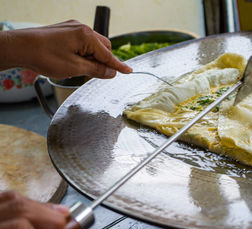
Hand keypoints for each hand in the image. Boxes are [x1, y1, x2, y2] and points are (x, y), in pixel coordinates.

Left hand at [0, 20, 131, 78]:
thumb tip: (111, 72)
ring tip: (77, 68)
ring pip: (92, 45)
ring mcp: (72, 28)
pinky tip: (71, 60)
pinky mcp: (65, 30)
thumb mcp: (74, 68)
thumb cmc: (43, 56)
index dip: (119, 65)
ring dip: (91, 57)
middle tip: (93, 74)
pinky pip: (82, 42)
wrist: (19, 47)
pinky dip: (82, 52)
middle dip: (102, 61)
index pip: (108, 54)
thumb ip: (96, 70)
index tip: (129, 71)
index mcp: (87, 36)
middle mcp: (81, 28)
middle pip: (103, 47)